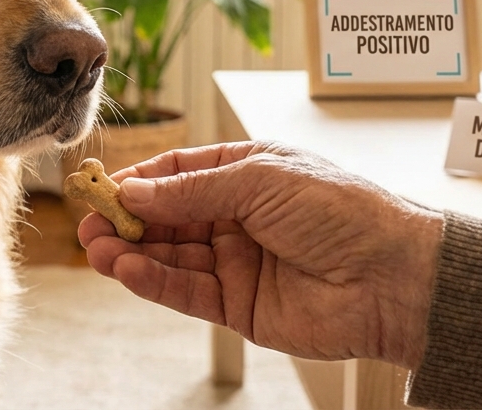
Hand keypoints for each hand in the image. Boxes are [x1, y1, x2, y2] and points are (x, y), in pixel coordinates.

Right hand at [78, 141, 442, 368]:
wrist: (394, 277)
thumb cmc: (341, 211)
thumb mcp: (260, 181)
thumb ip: (192, 190)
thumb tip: (135, 190)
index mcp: (247, 175)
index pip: (178, 174)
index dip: (140, 180)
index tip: (102, 187)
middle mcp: (237, 218)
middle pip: (166, 218)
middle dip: (126, 220)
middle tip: (87, 224)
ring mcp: (236, 263)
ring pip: (169, 257)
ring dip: (131, 253)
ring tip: (97, 249)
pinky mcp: (239, 307)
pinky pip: (186, 292)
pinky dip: (154, 281)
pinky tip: (128, 271)